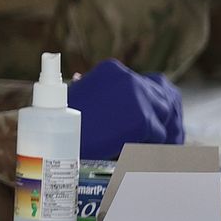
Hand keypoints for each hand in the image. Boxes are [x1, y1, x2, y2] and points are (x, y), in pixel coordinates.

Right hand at [67, 60, 183, 159]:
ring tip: (151, 145)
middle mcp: (129, 78)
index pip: (149, 81)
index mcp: (113, 69)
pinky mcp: (144, 120)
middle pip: (161, 96)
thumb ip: (101, 93)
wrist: (57, 139)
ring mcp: (138, 98)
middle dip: (161, 115)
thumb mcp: (81, 97)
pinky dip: (152, 144)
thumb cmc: (64, 122)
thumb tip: (105, 89)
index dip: (151, 102)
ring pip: (163, 115)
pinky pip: (160, 135)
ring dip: (158, 130)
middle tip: (159, 135)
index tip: (152, 117)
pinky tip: (142, 151)